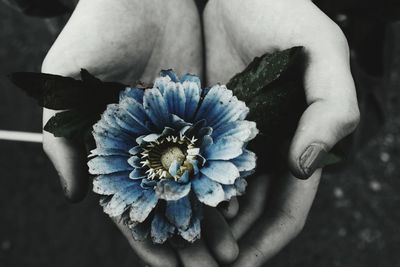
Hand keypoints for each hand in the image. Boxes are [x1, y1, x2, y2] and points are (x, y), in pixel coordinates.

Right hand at [41, 1, 238, 265]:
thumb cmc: (95, 32)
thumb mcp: (64, 85)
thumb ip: (61, 141)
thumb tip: (74, 197)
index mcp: (114, 148)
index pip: (129, 204)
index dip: (144, 238)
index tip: (164, 266)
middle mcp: (149, 146)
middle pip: (168, 202)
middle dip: (185, 237)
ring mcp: (179, 131)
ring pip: (197, 183)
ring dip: (211, 217)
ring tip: (228, 251)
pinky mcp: (205, 112)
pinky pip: (218, 151)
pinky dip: (228, 179)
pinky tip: (243, 206)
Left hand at [203, 0, 359, 264]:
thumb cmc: (284, 15)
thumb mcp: (324, 54)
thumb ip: (332, 108)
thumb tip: (307, 166)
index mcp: (298, 144)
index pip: (287, 210)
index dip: (267, 241)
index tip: (240, 264)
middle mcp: (267, 150)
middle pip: (250, 213)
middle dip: (230, 243)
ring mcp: (234, 140)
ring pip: (220, 197)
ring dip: (204, 226)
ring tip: (180, 247)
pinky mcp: (205, 125)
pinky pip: (195, 167)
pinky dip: (185, 192)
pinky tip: (168, 207)